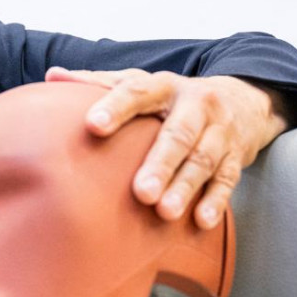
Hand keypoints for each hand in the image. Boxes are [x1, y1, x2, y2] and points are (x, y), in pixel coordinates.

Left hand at [45, 66, 287, 228]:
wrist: (244, 101)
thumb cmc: (174, 99)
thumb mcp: (142, 84)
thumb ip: (99, 83)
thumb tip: (52, 76)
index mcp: (165, 87)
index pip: (138, 92)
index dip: (115, 107)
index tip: (93, 125)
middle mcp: (196, 105)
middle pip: (178, 134)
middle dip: (160, 163)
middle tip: (140, 192)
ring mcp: (219, 131)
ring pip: (204, 159)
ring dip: (186, 186)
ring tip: (165, 211)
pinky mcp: (236, 156)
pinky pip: (228, 179)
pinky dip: (216, 199)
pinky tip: (201, 220)